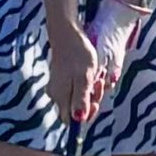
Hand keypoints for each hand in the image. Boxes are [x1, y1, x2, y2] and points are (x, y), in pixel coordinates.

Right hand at [44, 0, 113, 137]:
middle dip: (92, 99)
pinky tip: (93, 71)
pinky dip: (88, 82)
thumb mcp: (84, 78)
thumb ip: (81, 99)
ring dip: (92, 89)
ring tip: (96, 74)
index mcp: (60, 96)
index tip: (96, 104)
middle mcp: (56, 94)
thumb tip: (79, 119)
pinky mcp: (63, 79)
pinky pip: (79, 87)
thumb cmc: (78, 54)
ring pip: (80, 97)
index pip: (71, 120)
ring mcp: (59, 86)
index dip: (85, 116)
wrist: (69, 34)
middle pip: (77, 109)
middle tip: (98, 82)